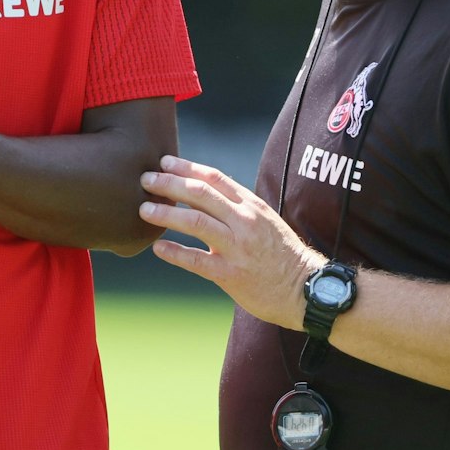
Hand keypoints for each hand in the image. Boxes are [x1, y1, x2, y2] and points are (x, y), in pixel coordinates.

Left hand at [140, 156, 327, 330]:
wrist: (305, 288)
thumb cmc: (281, 254)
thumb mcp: (263, 220)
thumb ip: (235, 207)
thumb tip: (201, 193)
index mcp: (251, 205)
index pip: (215, 177)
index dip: (187, 167)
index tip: (164, 161)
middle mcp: (244, 221)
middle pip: (200, 194)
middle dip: (169, 184)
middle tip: (145, 180)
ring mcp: (237, 248)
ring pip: (195, 222)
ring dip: (166, 214)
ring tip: (144, 210)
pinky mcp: (231, 274)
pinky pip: (197, 261)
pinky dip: (175, 253)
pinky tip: (157, 248)